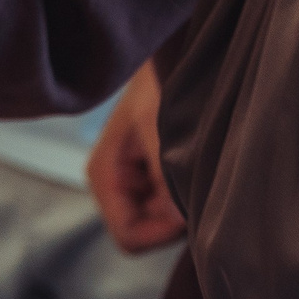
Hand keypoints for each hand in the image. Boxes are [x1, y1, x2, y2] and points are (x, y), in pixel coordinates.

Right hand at [87, 63, 184, 251]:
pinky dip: (186, 197)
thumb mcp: (161, 129)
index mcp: (104, 176)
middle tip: (194, 183)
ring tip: (195, 169)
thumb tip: (183, 222)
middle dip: (174, 218)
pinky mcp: (148, 180)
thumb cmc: (159, 87)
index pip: (129, 237)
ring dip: (182, 206)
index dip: (162, 233)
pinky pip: (168, 208)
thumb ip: (166, 176)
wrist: (169, 61)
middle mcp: (112, 185)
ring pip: (160, 223)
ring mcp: (130, 184)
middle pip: (146, 232)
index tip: (189, 210)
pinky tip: (194, 168)